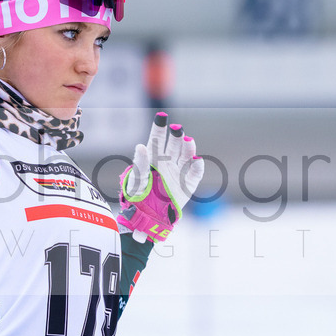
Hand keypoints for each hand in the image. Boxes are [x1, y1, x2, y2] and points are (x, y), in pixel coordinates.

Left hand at [117, 112, 204, 242]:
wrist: (149, 218)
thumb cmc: (138, 198)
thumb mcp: (137, 181)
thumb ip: (140, 164)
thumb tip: (140, 146)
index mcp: (153, 159)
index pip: (156, 139)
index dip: (159, 128)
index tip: (161, 117)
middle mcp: (167, 162)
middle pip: (173, 144)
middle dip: (176, 135)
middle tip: (177, 128)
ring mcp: (178, 172)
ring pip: (186, 154)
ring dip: (188, 146)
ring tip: (188, 140)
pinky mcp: (188, 184)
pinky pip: (196, 172)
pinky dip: (198, 165)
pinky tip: (197, 158)